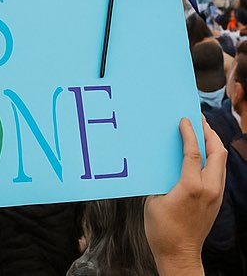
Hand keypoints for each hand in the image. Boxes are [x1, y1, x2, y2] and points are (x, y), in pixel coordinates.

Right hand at [144, 117, 226, 275]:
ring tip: (203, 133)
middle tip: (199, 121)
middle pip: (217, 153)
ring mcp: (216, 195)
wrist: (179, 253)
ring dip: (214, 145)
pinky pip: (218, 173)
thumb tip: (161, 159)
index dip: (189, 133)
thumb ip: (161, 177)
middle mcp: (209, 189)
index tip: (185, 120)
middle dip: (210, 134)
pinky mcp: (216, 201)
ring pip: (221, 162)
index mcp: (191, 186)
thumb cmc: (161, 228)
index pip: (194, 152)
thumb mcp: (153, 198)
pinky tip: (203, 156)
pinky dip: (213, 159)